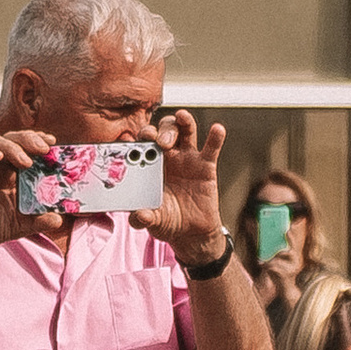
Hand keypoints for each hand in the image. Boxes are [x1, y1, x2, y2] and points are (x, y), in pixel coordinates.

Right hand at [0, 129, 65, 255]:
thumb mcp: (19, 225)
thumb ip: (39, 221)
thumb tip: (59, 219)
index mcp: (12, 173)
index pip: (28, 148)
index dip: (40, 141)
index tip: (54, 143)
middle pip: (15, 140)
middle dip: (30, 140)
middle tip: (44, 148)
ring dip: (13, 147)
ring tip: (26, 161)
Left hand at [137, 108, 228, 265]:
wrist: (191, 233)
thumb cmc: (167, 221)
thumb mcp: (152, 221)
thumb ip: (143, 218)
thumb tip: (138, 216)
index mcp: (149, 165)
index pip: (141, 143)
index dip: (138, 139)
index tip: (133, 142)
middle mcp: (168, 157)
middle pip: (162, 131)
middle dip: (159, 130)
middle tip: (158, 140)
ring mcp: (188, 158)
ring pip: (185, 131)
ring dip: (182, 122)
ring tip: (181, 117)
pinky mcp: (206, 166)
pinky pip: (211, 148)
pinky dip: (216, 137)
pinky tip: (217, 129)